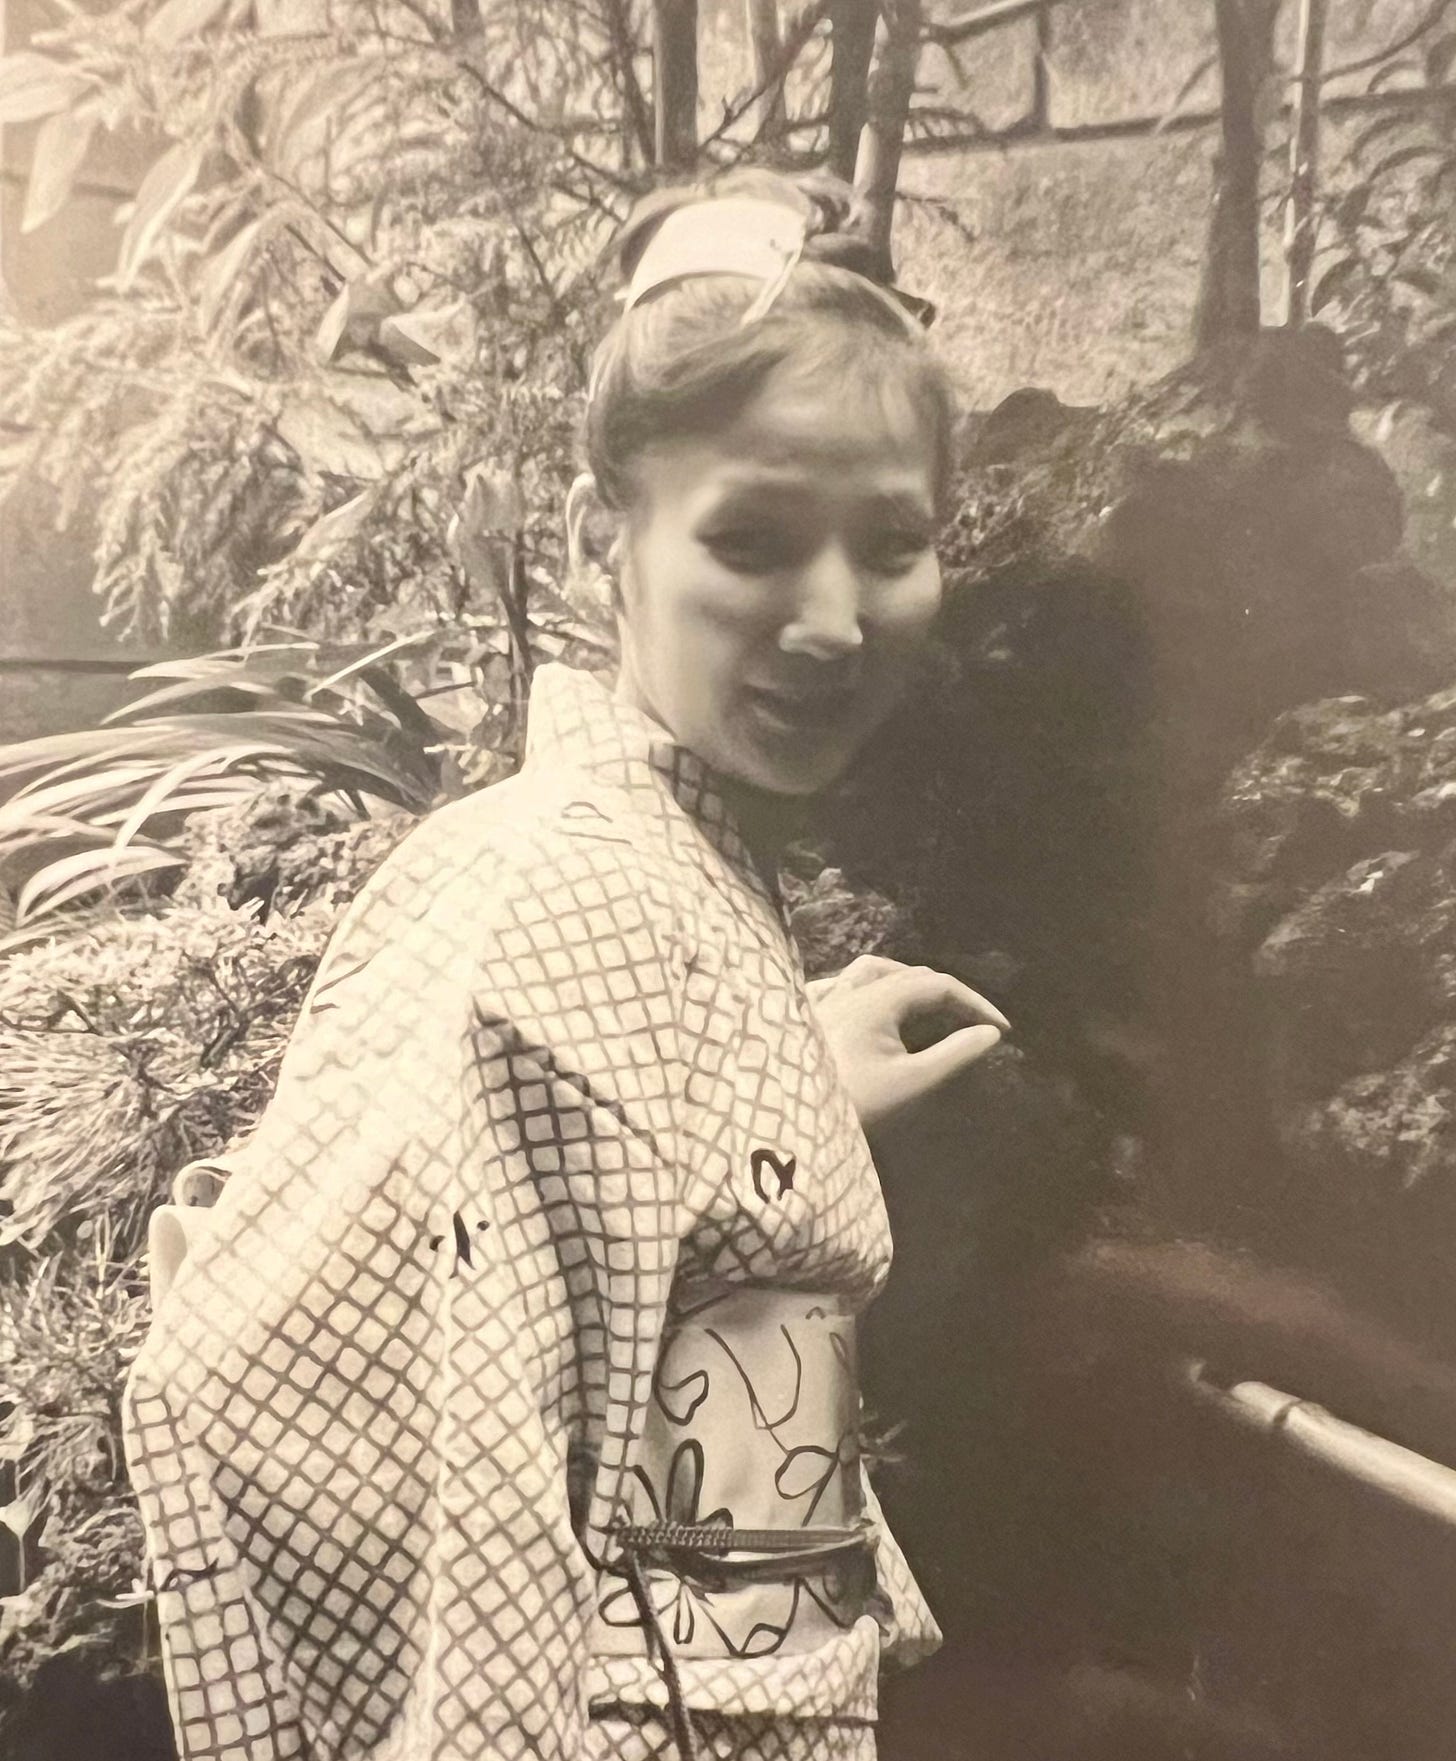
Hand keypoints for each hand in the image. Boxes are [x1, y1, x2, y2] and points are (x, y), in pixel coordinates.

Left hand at [805, 954, 1009, 1138]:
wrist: (788, 1117)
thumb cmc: (852, 1102)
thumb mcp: (910, 1082)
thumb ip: (953, 1054)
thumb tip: (990, 1034)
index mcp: (877, 999)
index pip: (938, 985)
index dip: (975, 1003)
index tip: (1000, 1029)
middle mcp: (850, 989)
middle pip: (908, 974)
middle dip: (946, 993)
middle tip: (972, 1021)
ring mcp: (823, 999)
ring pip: (870, 970)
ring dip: (905, 979)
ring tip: (926, 1000)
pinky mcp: (805, 1015)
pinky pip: (836, 983)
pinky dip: (861, 985)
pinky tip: (864, 998)